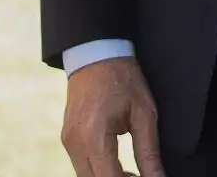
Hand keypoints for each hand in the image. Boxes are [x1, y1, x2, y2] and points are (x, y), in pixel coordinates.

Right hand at [61, 57, 165, 176]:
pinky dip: (99, 172)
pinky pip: (82, 167)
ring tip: (133, 174)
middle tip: (142, 176)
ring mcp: (68, 142)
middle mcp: (75, 143)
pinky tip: (119, 166)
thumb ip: (149, 153)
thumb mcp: (144, 114)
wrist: (95, 52)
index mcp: (94, 136)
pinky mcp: (67, 139)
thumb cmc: (123, 79)